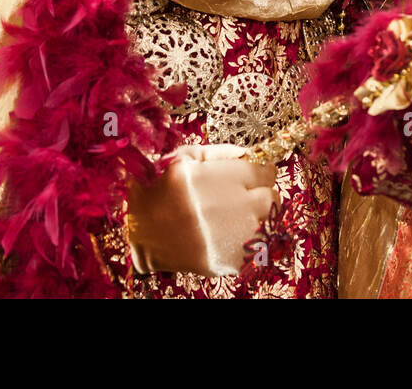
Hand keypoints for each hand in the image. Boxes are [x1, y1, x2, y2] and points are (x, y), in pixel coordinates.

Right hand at [125, 143, 278, 276]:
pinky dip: (250, 242)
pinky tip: (230, 236)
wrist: (140, 234)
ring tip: (237, 218)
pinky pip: (257, 248)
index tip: (252, 177)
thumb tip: (248, 153)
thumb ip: (219, 151)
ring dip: (259, 219)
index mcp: (217, 178)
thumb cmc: (160, 190)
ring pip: (269, 224)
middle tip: (245, 198)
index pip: (265, 172)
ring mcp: (231, 236)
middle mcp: (228, 206)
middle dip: (261, 195)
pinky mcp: (229, 260)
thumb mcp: (183, 158)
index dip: (260, 173)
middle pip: (271, 198)